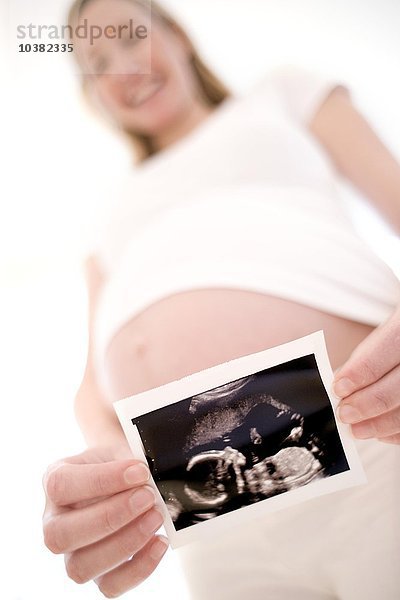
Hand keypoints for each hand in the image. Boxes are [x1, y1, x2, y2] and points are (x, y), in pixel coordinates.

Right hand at [43, 446, 168, 597]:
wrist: (125, 476)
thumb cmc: (119, 464)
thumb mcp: (119, 452)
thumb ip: (129, 464)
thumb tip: (148, 481)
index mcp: (55, 482)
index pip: (62, 485)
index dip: (103, 480)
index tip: (140, 471)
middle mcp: (55, 521)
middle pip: (62, 534)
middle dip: (111, 517)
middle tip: (147, 497)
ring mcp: (72, 552)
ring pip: (81, 567)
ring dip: (125, 543)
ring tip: (155, 517)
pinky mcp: (96, 574)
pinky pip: (110, 586)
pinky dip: (139, 568)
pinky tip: (159, 542)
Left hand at [333, 304, 399, 443]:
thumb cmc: (397, 342)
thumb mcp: (381, 338)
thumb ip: (364, 358)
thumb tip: (340, 385)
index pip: (389, 345)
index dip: (363, 370)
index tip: (339, 387)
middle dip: (370, 402)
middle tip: (345, 413)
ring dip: (383, 422)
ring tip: (358, 429)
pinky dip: (398, 431)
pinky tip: (381, 433)